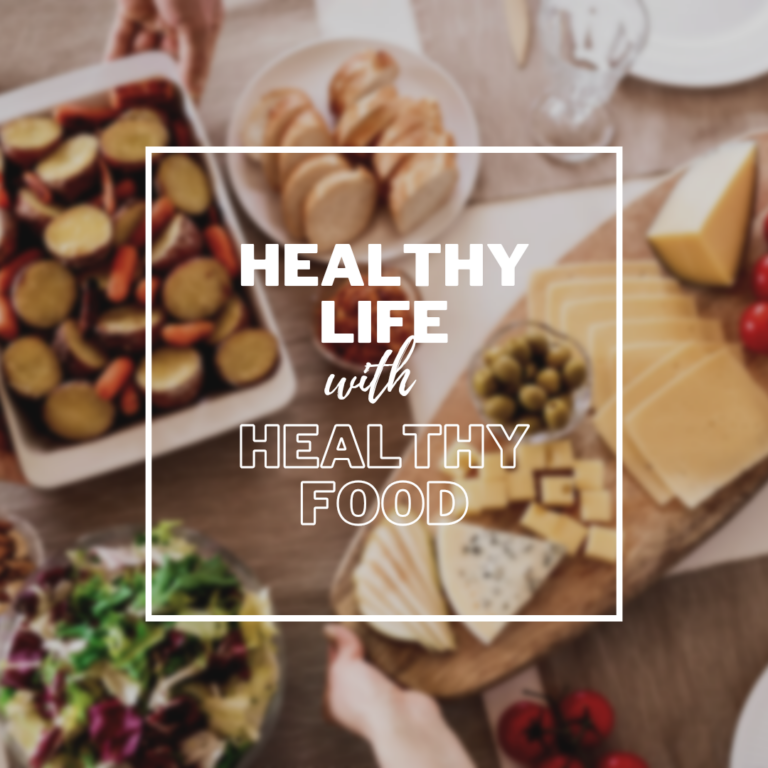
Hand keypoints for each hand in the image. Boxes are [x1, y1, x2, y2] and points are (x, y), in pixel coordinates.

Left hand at [105, 0, 222, 101]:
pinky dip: (117, 54)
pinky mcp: (131, 7)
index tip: (182, 113)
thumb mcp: (195, 25)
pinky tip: (112, 74)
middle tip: (150, 109)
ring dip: (136, 72)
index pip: (197, 67)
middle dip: (159, 83)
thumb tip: (193, 91)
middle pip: (169, 62)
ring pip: (144, 51)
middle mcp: (180, 25)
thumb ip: (195, 59)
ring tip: (128, 95)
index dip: (189, 89)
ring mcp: (154, 15)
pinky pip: (122, 35)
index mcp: (204, 28)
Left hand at [324, 625, 475, 767]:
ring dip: (380, 652)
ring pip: (376, 667)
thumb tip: (330, 628)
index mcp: (332, 701)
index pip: (333, 664)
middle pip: (356, 664)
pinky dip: (396, 659)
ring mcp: (377, 699)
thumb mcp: (344, 667)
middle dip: (360, 646)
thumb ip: (341, 646)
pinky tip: (396, 644)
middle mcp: (353, 702)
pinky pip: (394, 670)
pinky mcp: (398, 694)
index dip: (339, 643)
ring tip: (381, 629)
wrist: (403, 721)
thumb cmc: (366, 698)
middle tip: (365, 623)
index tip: (346, 623)